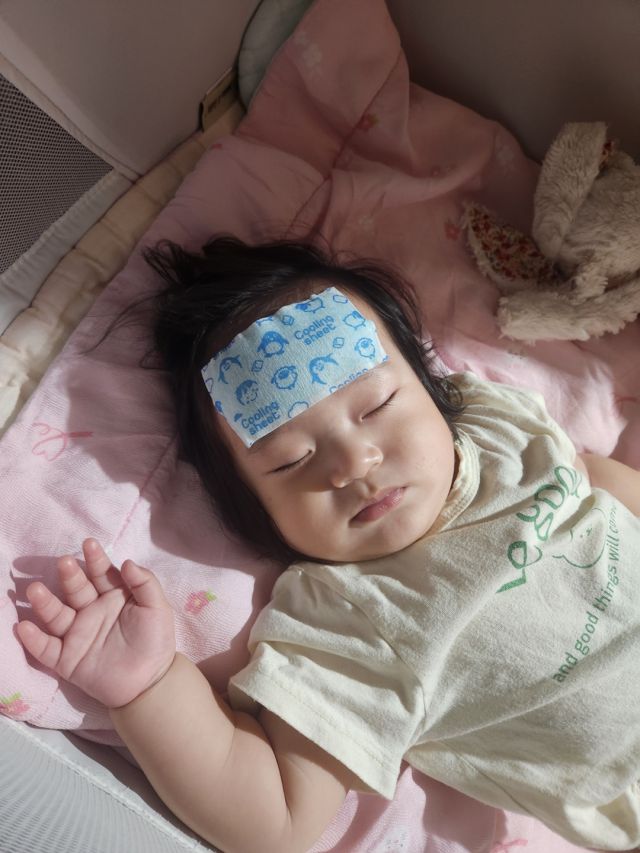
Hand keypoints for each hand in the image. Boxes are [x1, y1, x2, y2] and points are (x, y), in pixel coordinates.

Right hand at [16, 539, 175, 707]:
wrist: (150, 683)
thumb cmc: (155, 641)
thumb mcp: (157, 608)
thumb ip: (145, 583)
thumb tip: (127, 561)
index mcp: (113, 597)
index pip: (101, 573)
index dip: (95, 559)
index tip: (89, 544)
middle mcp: (92, 612)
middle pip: (76, 590)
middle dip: (69, 576)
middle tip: (64, 562)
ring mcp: (77, 634)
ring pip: (57, 615)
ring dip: (45, 602)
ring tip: (35, 589)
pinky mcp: (66, 660)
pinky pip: (46, 649)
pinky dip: (33, 639)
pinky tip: (23, 626)